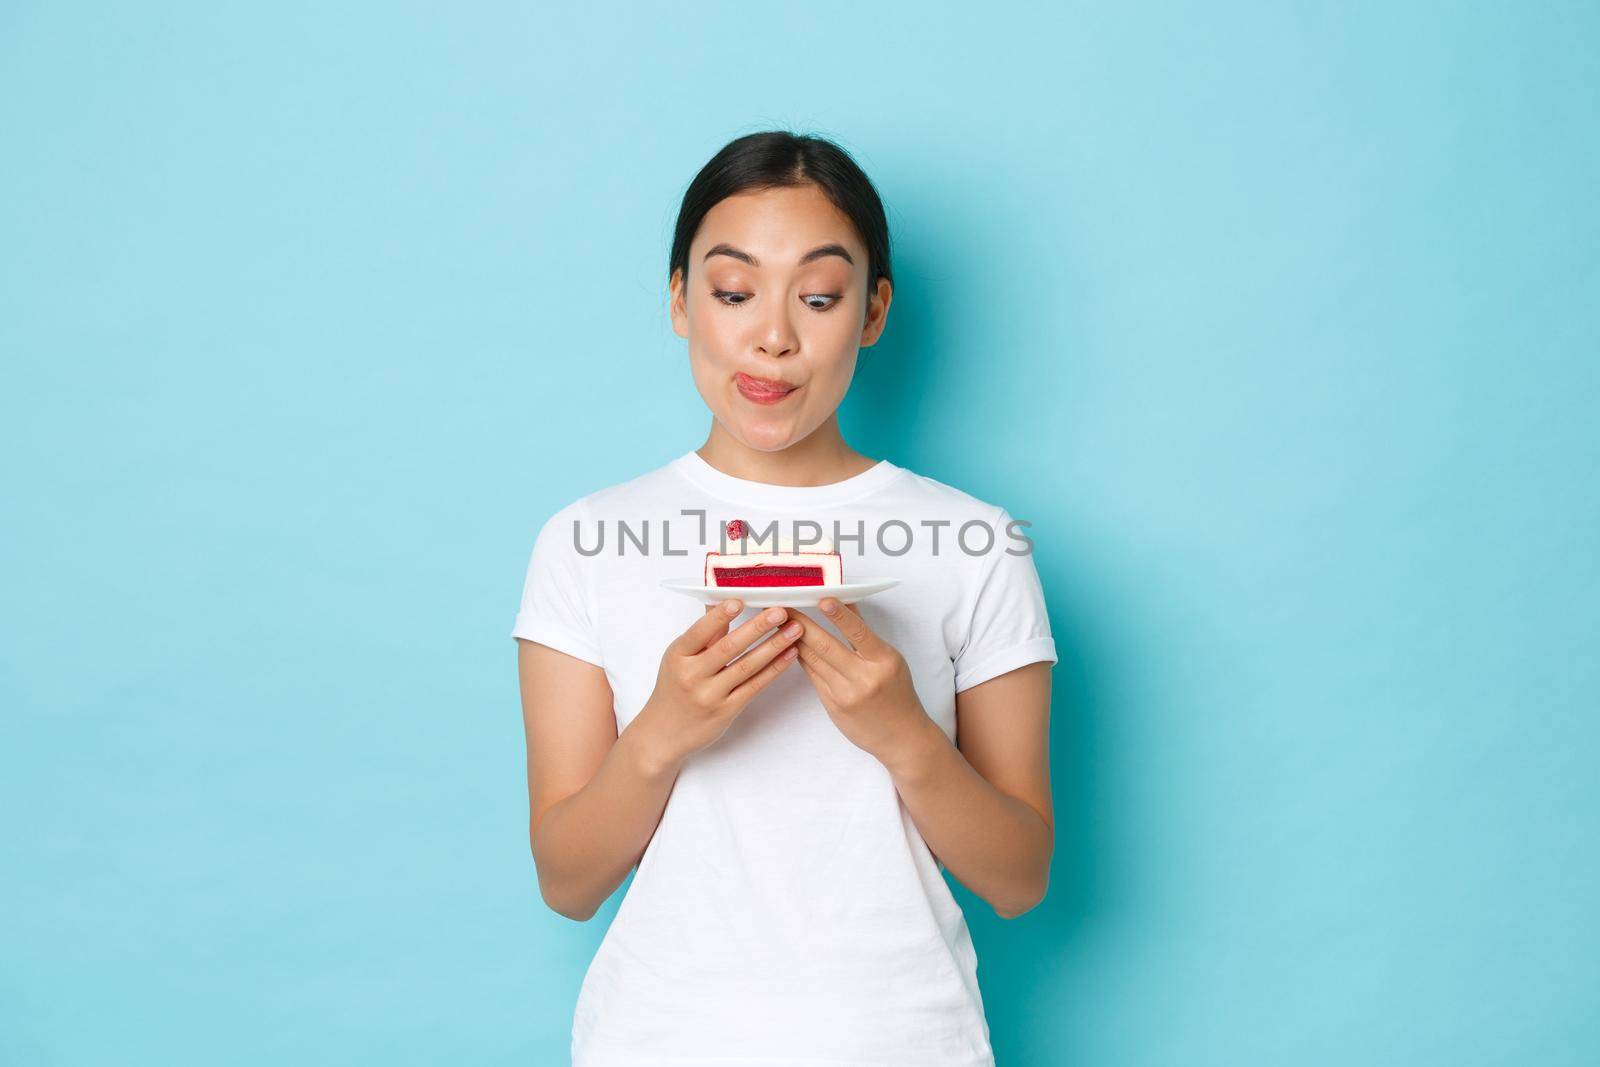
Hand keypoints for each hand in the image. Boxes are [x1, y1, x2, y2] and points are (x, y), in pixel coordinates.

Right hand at [632, 599, 802, 771]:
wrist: (663, 733)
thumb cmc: (673, 689)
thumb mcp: (679, 658)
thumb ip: (704, 634)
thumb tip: (721, 602)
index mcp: (678, 656)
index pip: (700, 632)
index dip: (719, 616)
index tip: (739, 600)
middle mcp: (692, 675)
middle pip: (728, 648)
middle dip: (757, 628)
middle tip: (780, 612)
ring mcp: (710, 695)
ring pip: (746, 667)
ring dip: (773, 646)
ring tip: (794, 630)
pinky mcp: (726, 711)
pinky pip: (754, 686)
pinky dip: (774, 669)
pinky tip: (788, 655)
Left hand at [791, 596, 934, 768]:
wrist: (901, 737)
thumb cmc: (897, 693)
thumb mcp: (890, 660)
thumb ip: (865, 632)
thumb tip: (847, 601)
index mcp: (884, 661)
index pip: (858, 632)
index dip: (839, 615)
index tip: (822, 598)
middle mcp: (864, 678)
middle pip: (826, 646)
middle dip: (801, 624)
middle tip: (784, 607)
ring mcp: (846, 694)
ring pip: (814, 660)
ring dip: (794, 639)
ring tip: (779, 622)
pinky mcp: (833, 706)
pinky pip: (813, 676)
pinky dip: (801, 658)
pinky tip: (790, 645)